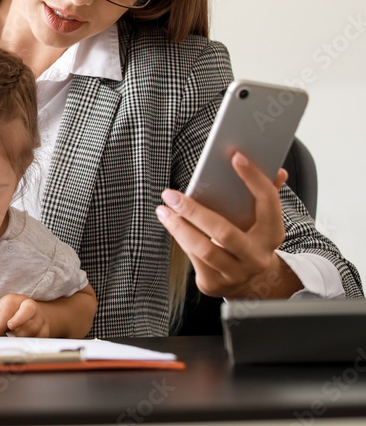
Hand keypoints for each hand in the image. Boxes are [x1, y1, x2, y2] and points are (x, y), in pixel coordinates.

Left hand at [0, 293, 48, 337]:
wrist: (29, 313)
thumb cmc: (9, 313)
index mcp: (14, 300)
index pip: (8, 311)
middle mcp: (29, 305)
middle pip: (29, 309)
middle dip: (19, 320)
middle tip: (9, 328)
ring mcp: (40, 316)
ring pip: (35, 327)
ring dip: (22, 336)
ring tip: (14, 337)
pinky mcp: (45, 328)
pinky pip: (40, 337)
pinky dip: (31, 342)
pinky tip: (23, 341)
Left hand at [156, 151, 302, 298]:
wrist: (250, 282)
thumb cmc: (249, 240)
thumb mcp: (261, 221)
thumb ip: (265, 195)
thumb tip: (279, 170)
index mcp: (273, 234)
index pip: (268, 202)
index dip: (254, 179)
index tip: (235, 157)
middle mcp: (257, 256)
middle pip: (225, 232)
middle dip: (194, 211)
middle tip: (170, 194)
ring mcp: (237, 273)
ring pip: (205, 250)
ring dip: (179, 227)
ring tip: (163, 210)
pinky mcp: (216, 284)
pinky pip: (194, 259)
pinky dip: (180, 239)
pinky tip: (170, 224)